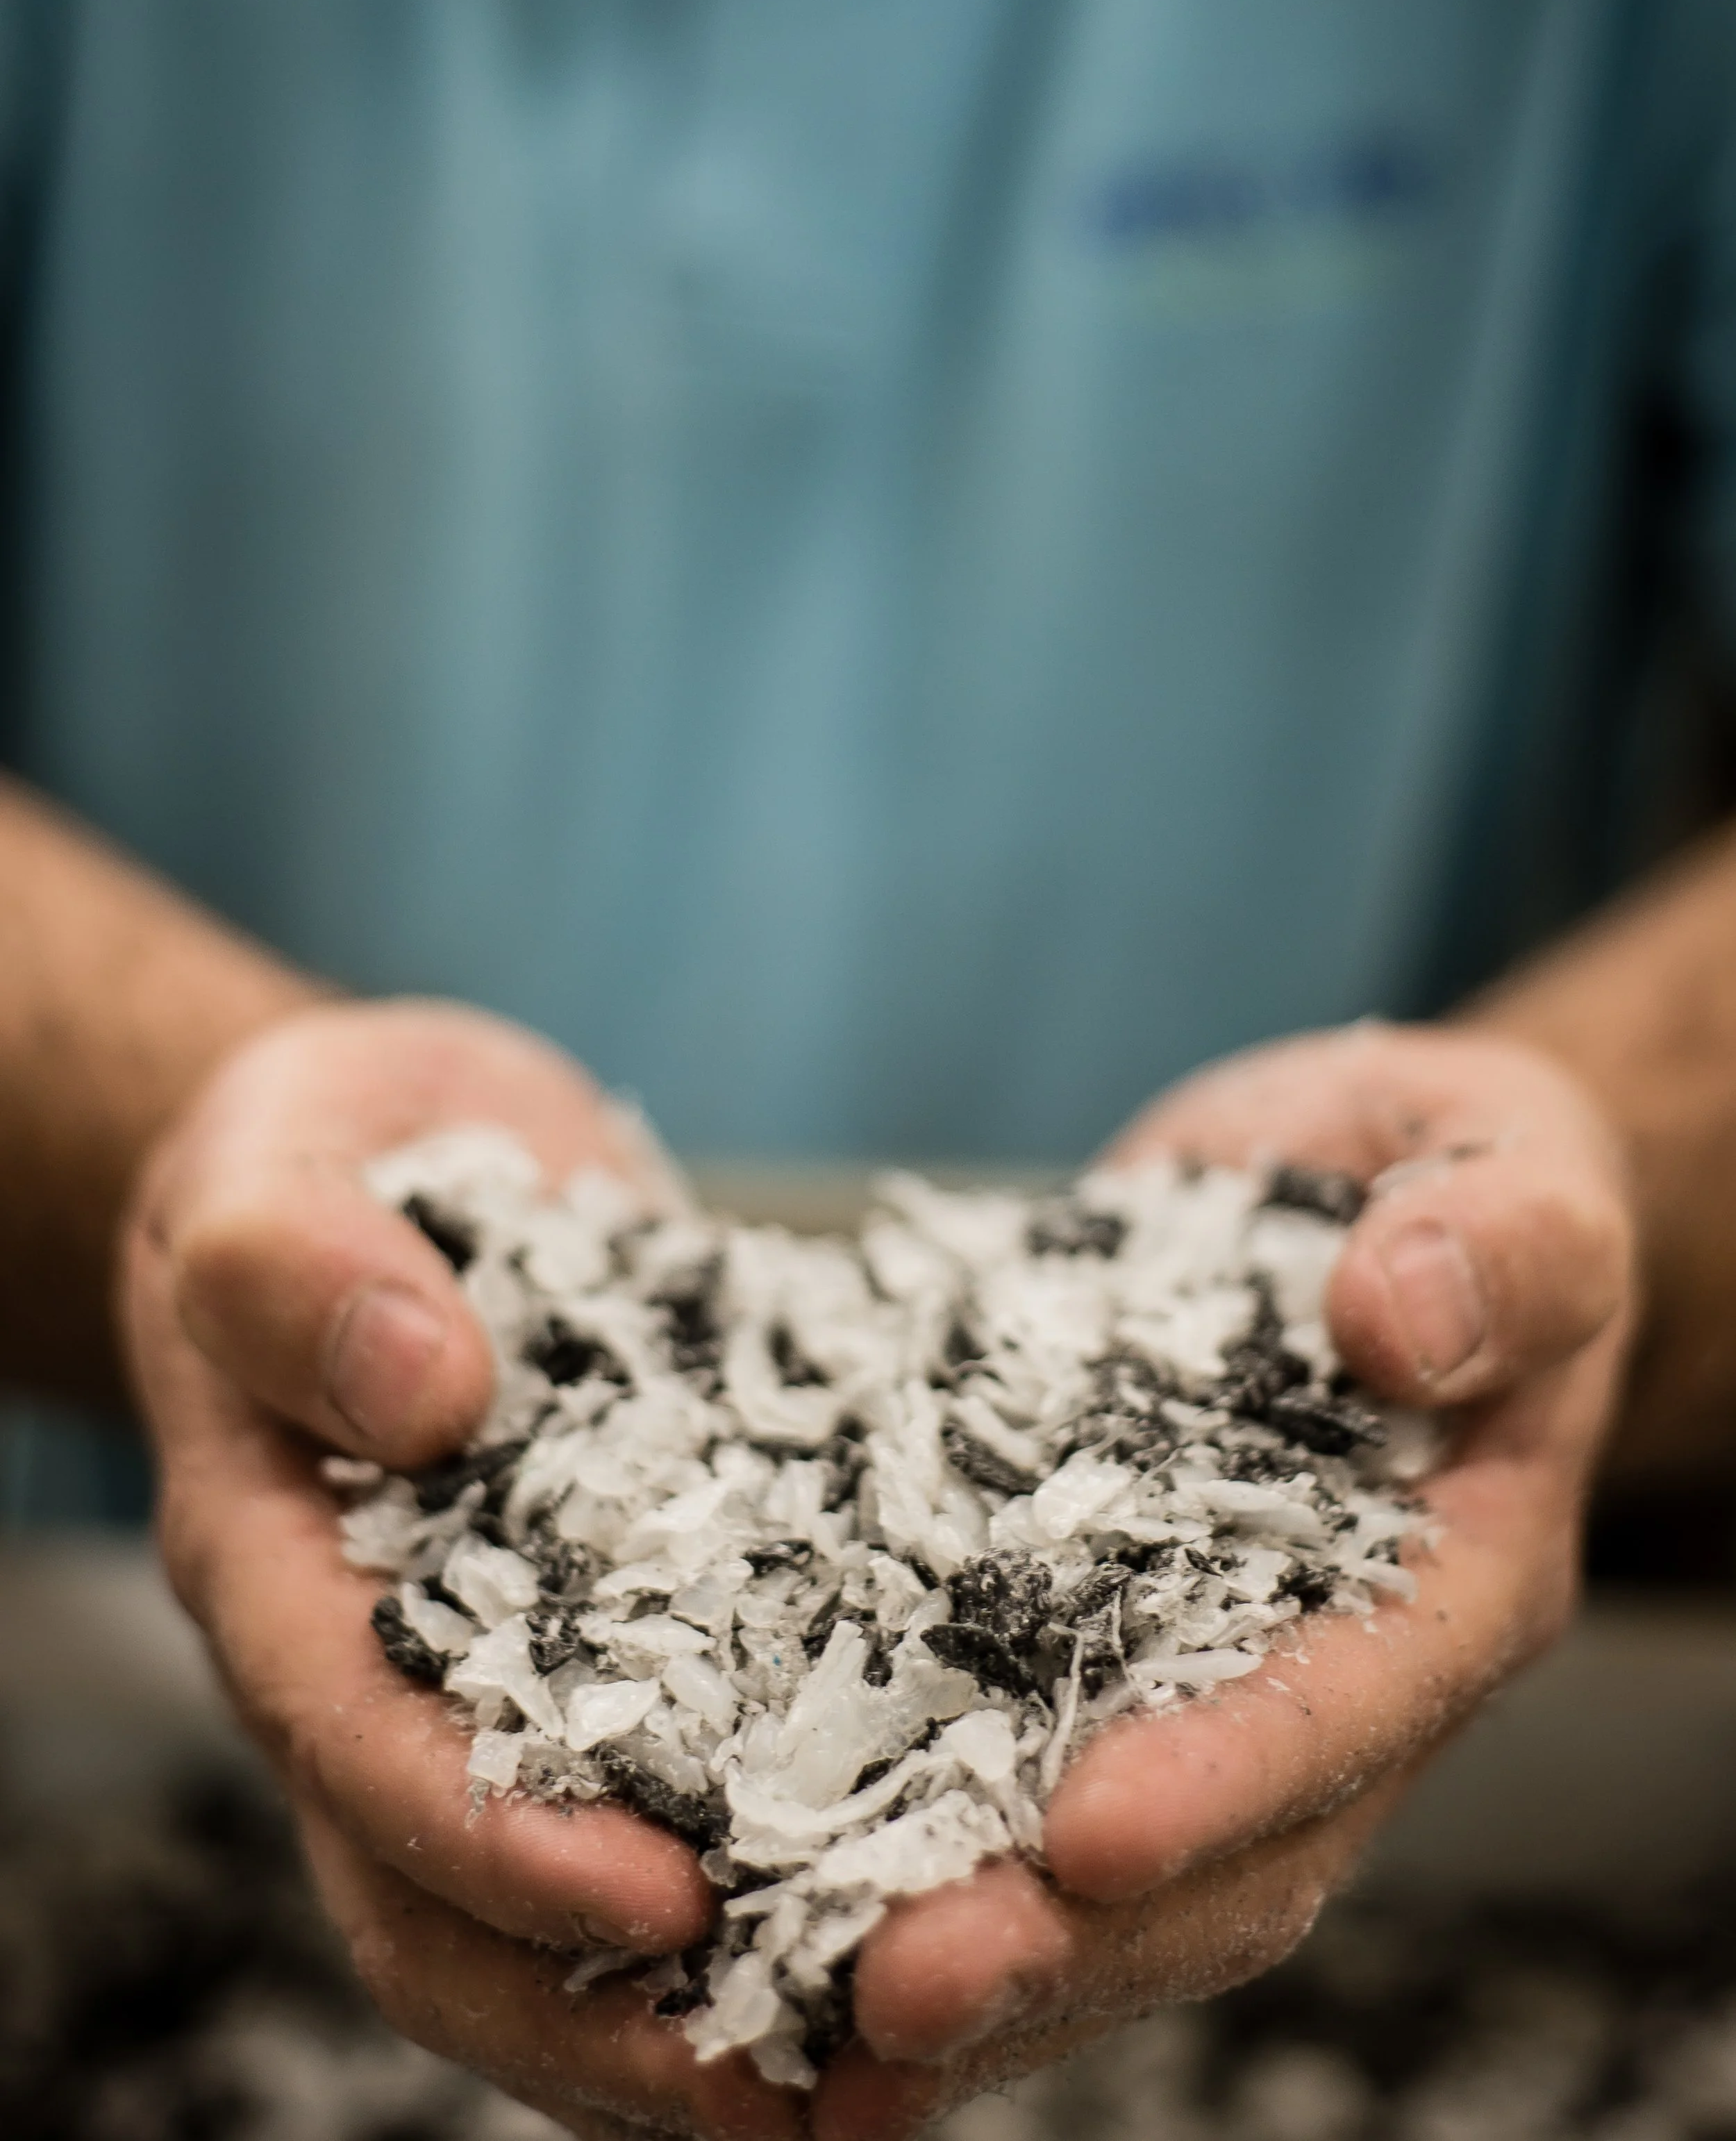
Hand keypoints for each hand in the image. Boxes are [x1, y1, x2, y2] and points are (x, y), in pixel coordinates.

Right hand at [122, 998, 804, 2140]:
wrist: (393, 1147)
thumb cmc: (321, 1150)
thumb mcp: (277, 1164)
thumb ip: (299, 1264)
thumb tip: (426, 1388)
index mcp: (283, 1569)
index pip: (362, 1754)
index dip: (496, 1846)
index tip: (656, 1898)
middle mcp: (385, 1663)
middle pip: (452, 1908)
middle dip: (607, 2016)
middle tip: (793, 2082)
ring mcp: (505, 1660)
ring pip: (567, 1894)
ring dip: (708, 1993)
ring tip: (887, 2048)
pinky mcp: (625, 1622)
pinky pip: (688, 1771)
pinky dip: (783, 1851)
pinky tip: (925, 1879)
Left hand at [807, 1021, 1634, 2140]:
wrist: (1357, 1188)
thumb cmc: (1442, 1172)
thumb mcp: (1511, 1163)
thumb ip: (1501, 1237)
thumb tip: (1400, 1317)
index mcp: (1460, 1575)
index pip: (1355, 1706)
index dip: (1229, 1778)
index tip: (1086, 1837)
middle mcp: (1344, 1679)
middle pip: (1222, 1856)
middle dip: (1064, 1937)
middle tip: (889, 1991)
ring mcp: (1210, 1683)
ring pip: (1110, 1875)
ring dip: (973, 1946)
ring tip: (807, 2012)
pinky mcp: (1089, 1647)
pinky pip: (1008, 1781)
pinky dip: (905, 1859)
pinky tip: (774, 1926)